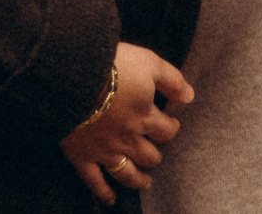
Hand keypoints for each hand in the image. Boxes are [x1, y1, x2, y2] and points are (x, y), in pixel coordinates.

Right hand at [60, 41, 193, 203]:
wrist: (73, 79)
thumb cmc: (113, 66)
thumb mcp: (148, 63)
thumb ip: (172, 80)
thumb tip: (189, 97)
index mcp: (144, 116)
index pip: (165, 130)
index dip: (170, 128)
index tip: (170, 124)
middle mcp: (128, 139)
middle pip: (149, 156)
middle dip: (155, 154)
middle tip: (155, 151)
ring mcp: (105, 151)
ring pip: (128, 173)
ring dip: (139, 179)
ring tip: (145, 182)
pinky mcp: (82, 156)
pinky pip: (94, 181)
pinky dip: (103, 192)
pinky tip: (110, 199)